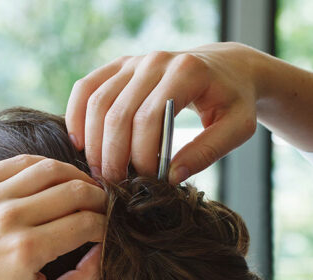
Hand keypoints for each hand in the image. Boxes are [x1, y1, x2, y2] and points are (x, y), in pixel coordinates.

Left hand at [0, 154, 107, 279]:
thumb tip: (103, 251)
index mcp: (27, 251)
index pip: (87, 224)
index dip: (106, 226)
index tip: (107, 232)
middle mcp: (10, 218)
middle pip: (75, 190)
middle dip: (98, 199)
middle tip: (102, 209)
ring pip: (51, 169)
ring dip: (76, 177)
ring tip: (83, 191)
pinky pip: (22, 163)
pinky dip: (45, 168)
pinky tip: (53, 182)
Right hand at [65, 41, 259, 183]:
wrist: (227, 68)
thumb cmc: (232, 101)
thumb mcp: (236, 129)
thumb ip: (206, 153)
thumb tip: (170, 178)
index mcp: (186, 71)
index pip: (149, 119)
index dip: (142, 156)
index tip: (149, 182)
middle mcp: (155, 61)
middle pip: (118, 114)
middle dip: (113, 156)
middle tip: (115, 186)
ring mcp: (133, 62)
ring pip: (97, 104)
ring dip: (93, 144)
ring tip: (100, 173)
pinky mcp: (118, 67)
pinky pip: (86, 88)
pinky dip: (76, 116)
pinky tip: (78, 144)